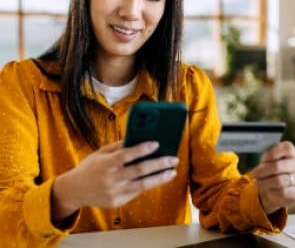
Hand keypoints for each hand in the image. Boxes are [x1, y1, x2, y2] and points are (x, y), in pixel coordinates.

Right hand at [51, 141, 177, 221]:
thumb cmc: (91, 167)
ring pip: (143, 185)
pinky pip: (136, 192)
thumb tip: (141, 138)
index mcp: (105, 164)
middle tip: (174, 159)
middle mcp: (110, 179)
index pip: (126, 155)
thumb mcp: (101, 153)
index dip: (142, 149)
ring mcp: (114, 192)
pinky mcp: (117, 202)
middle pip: (139, 170)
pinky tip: (159, 178)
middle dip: (159, 164)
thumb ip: (119, 147)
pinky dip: (149, 184)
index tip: (157, 143)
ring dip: (160, 177)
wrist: (74, 190)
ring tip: (172, 171)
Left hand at [251, 141, 294, 213]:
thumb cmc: (271, 172)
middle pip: (279, 166)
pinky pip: (284, 192)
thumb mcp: (267, 161)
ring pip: (280, 180)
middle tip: (255, 174)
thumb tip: (264, 160)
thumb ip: (267, 157)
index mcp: (292, 153)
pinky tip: (269, 190)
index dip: (272, 154)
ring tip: (259, 183)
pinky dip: (273, 192)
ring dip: (266, 183)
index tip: (263, 161)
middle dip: (264, 171)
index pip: (286, 148)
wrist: (276, 190)